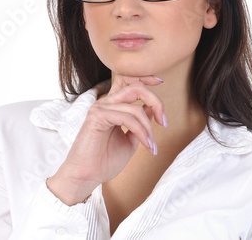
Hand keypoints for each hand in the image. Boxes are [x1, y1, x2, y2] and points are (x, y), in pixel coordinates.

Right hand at [47, 75, 166, 204]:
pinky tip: (145, 145)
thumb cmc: (105, 160)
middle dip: (156, 101)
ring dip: (149, 129)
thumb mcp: (130, 140)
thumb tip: (153, 109)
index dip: (145, 76)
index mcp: (112, 105)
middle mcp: (106, 103)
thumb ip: (140, 124)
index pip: (128, 81)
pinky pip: (126, 118)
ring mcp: (100, 108)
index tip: (160, 82)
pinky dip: (141, 132)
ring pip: (135, 108)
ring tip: (151, 146)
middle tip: (165, 122)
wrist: (87, 176)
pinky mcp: (97, 117)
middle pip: (135, 87)